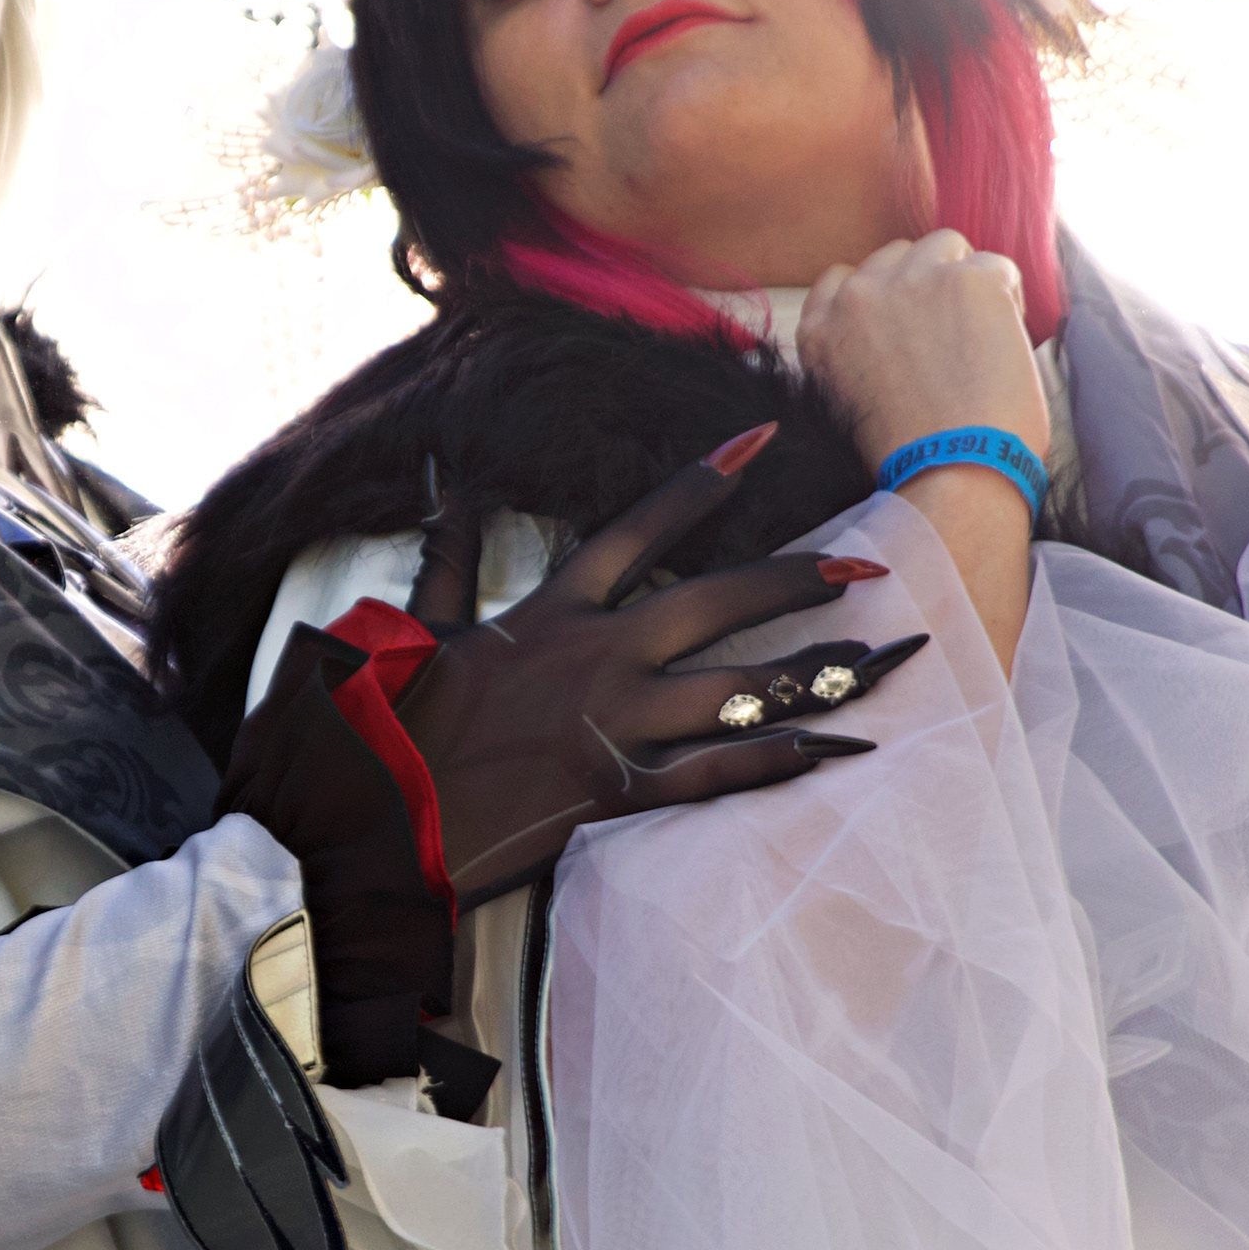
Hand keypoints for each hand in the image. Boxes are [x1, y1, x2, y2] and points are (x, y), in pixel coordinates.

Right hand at [393, 429, 913, 903]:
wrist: (372, 813)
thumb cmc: (391, 722)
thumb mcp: (419, 630)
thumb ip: (446, 561)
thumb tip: (452, 493)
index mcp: (552, 613)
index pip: (639, 529)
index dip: (704, 481)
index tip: (763, 436)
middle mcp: (596, 656)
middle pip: (715, 601)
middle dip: (796, 580)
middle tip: (867, 564)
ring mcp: (611, 723)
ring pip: (732, 688)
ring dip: (811, 674)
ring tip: (876, 660)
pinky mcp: (615, 793)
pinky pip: (713, 774)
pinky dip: (776, 762)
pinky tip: (833, 750)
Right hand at [790, 231, 1048, 469]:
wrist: (951, 474)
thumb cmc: (910, 457)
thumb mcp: (848, 401)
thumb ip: (856, 352)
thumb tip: (899, 329)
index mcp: (819, 332)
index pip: (841, 280)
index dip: (882, 296)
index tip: (907, 325)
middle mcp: (856, 297)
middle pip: (896, 256)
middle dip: (924, 284)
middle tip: (950, 335)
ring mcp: (912, 281)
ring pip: (945, 247)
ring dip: (964, 281)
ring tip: (980, 335)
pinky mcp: (967, 280)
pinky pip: (997, 266)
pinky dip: (1007, 299)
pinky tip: (1005, 343)